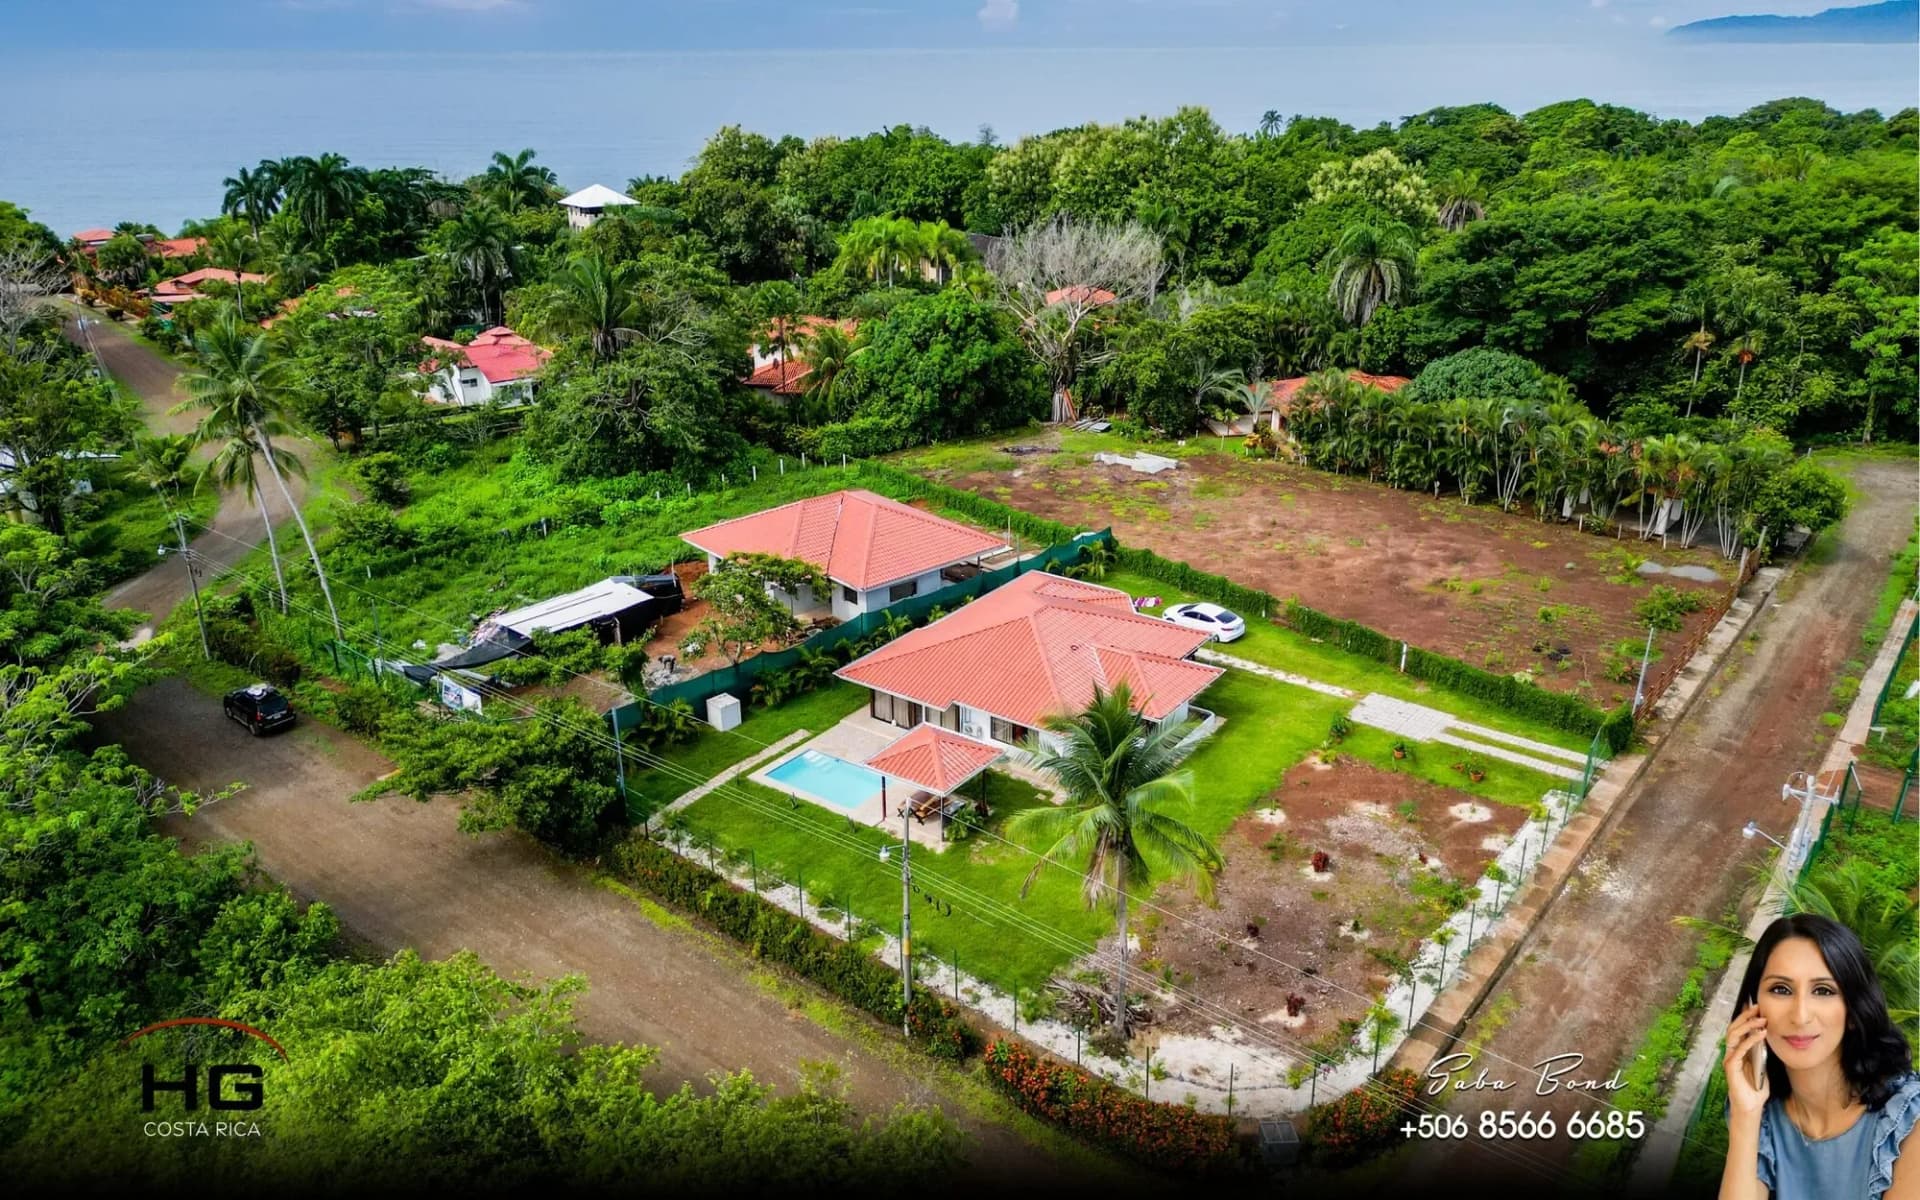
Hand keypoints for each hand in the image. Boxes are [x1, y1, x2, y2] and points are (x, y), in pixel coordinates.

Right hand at [1723, 1003, 1769, 1118]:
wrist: (1751, 1106)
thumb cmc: (1756, 1088)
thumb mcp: (1762, 1066)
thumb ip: (1761, 1053)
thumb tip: (1766, 1036)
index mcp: (1738, 1051)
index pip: (1738, 1029)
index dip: (1745, 1017)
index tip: (1757, 1007)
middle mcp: (1731, 1052)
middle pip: (1733, 1028)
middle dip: (1745, 1016)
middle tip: (1757, 1007)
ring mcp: (1730, 1058)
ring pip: (1734, 1034)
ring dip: (1747, 1025)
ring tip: (1761, 1019)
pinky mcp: (1731, 1066)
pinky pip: (1740, 1049)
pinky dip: (1750, 1039)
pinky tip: (1761, 1034)